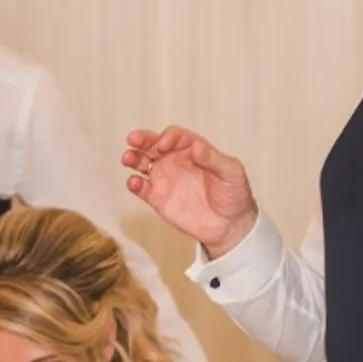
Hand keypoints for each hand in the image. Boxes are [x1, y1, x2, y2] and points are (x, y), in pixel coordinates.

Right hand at [122, 127, 259, 258]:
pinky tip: (134, 182)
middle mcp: (176, 161)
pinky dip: (135, 184)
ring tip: (128, 158)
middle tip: (134, 139)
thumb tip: (197, 146)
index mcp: (193, 150)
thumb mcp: (231, 172)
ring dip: (133, 158)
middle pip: (154, 144)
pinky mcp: (158, 198)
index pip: (176, 136)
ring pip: (143, 163)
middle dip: (143, 139)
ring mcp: (165, 179)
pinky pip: (142, 188)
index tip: (164, 145)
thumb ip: (214, 159)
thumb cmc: (234, 194)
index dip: (168, 137)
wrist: (230, 225)